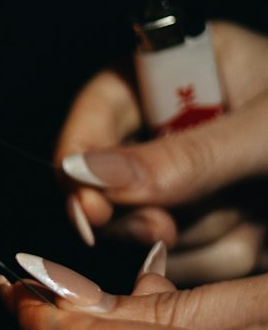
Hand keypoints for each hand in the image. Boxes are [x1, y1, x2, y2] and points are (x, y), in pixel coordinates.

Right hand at [57, 20, 267, 283]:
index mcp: (185, 69)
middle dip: (149, 214)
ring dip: (204, 239)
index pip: (99, 108)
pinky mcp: (225, 222)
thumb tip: (92, 175)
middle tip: (172, 231)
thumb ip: (189, 154)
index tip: (88, 208)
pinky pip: (193, 258)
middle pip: (114, 181)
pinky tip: (262, 240)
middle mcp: (182, 124)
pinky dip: (228, 259)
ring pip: (153, 228)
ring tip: (258, 220)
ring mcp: (202, 178)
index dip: (80, 157)